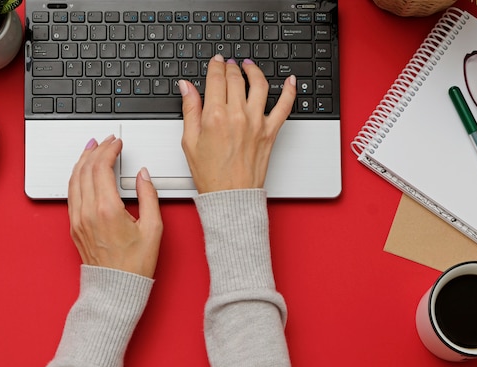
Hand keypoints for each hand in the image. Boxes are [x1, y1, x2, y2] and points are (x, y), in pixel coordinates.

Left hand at [68, 135, 162, 277]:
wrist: (115, 288)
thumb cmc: (135, 265)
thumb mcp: (153, 229)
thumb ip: (149, 196)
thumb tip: (143, 176)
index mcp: (107, 210)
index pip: (102, 167)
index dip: (110, 150)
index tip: (117, 143)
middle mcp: (87, 212)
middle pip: (86, 169)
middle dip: (96, 150)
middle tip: (106, 141)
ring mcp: (77, 220)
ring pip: (74, 179)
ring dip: (82, 160)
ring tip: (91, 149)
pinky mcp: (74, 226)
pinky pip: (71, 194)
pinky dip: (76, 176)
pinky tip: (83, 172)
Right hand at [179, 55, 296, 193]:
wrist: (230, 195)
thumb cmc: (210, 174)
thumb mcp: (189, 141)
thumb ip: (190, 110)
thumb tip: (186, 87)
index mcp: (215, 116)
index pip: (216, 79)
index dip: (215, 65)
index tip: (216, 61)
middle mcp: (238, 115)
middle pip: (236, 78)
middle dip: (231, 66)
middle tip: (229, 63)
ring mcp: (257, 122)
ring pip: (259, 85)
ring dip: (254, 71)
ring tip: (249, 66)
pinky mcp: (271, 131)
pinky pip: (285, 106)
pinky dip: (290, 91)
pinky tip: (290, 81)